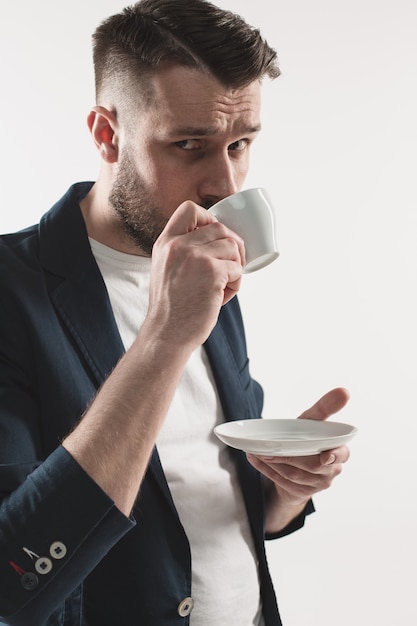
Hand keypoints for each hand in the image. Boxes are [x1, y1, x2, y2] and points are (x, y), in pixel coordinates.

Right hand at [147, 200, 244, 347]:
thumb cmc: (170, 307)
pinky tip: (221, 297)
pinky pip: (238, 269)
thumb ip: (182, 250)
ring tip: (223, 286)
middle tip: (229, 268)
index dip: (209, 219)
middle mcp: (179, 245)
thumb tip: (219, 239)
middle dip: (231, 247)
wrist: (167, 333)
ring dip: (235, 267)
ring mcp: (196, 257)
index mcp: (166, 242)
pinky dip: (235, 284)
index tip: (213, 239)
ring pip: (233, 248)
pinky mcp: (213, 273)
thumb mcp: (165, 268)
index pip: (190, 208)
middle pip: (220, 228)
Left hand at [246, 387, 350, 530]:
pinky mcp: (302, 493)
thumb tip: (344, 391)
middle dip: (289, 456)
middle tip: (268, 447)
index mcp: (339, 450)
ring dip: (273, 462)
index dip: (334, 455)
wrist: (295, 462)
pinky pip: (283, 483)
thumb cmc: (307, 436)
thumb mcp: (314, 420)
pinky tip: (255, 458)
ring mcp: (318, 484)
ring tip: (257, 450)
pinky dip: (266, 469)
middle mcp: (332, 470)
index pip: (341, 454)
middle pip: (312, 465)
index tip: (325, 456)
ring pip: (294, 475)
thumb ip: (326, 406)